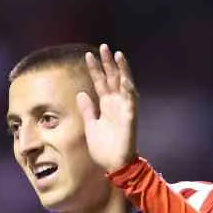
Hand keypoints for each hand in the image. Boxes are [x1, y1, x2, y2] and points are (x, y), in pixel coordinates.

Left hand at [76, 44, 137, 172]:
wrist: (114, 165)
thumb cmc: (104, 147)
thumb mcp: (90, 125)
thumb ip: (87, 109)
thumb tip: (81, 93)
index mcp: (106, 105)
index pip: (101, 82)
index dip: (95, 69)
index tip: (88, 54)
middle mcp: (116, 104)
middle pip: (113, 78)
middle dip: (108, 63)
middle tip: (104, 47)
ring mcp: (124, 110)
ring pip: (124, 85)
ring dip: (122, 71)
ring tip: (118, 56)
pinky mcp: (130, 120)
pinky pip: (130, 103)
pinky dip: (128, 92)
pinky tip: (125, 80)